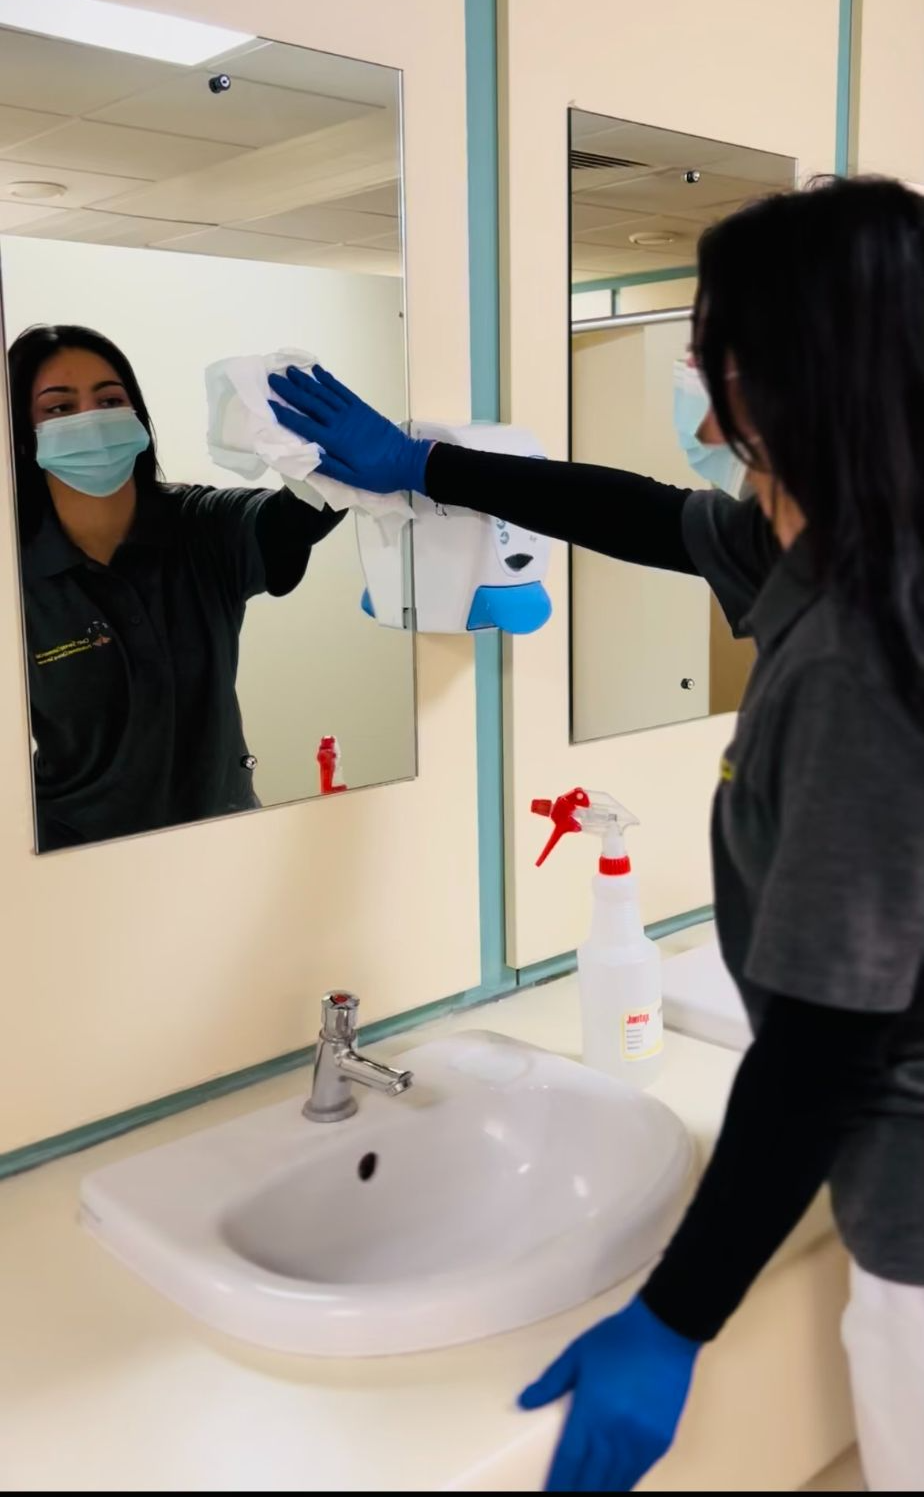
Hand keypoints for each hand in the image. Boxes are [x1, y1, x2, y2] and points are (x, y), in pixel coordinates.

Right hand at [268, 365, 431, 494]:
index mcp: (335, 442)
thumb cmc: (379, 474)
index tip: (268, 403)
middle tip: (272, 378)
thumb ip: (329, 467)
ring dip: (306, 381)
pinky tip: (317, 371)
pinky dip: (329, 380)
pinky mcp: (361, 407)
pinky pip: (341, 390)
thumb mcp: (352, 479)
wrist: (407, 460)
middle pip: (311, 403)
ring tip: (289, 369)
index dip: (285, 414)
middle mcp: (340, 422)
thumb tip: (305, 457)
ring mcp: (351, 412)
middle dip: (290, 390)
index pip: (304, 425)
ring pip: (324, 393)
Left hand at [519, 1297, 698, 1491]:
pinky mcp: (661, 1441)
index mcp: (593, 1410)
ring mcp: (642, 1439)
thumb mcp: (578, 1353)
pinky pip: (639, 1472)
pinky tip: (613, 1486)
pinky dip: (624, 1483)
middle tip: (562, 1496)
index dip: (558, 1481)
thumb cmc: (618, 1339)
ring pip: (617, 1481)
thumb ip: (551, 1381)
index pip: (570, 1458)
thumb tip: (524, 1402)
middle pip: (593, 1477)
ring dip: (601, 1490)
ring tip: (584, 1495)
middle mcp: (617, 1432)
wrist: (665, 1330)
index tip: (548, 1492)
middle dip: (576, 1491)